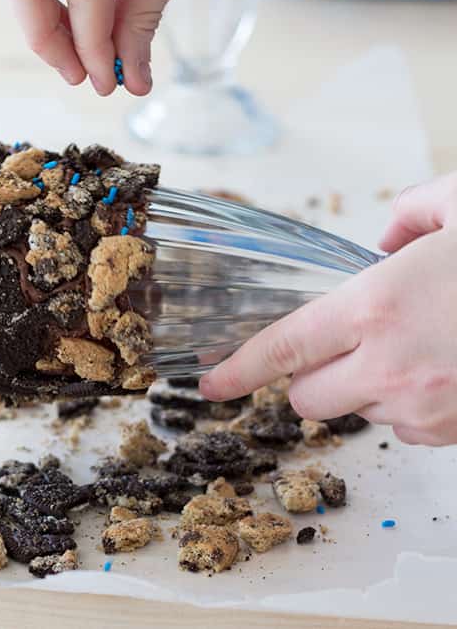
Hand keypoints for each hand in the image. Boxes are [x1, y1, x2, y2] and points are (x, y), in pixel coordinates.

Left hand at [200, 173, 456, 446]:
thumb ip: (407, 216)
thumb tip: (384, 242)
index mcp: (377, 306)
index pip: (283, 348)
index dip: (238, 370)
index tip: (210, 384)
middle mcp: (394, 367)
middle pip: (308, 398)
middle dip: (309, 377)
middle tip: (338, 344)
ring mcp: (430, 409)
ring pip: (362, 412)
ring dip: (368, 385)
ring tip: (417, 343)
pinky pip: (410, 426)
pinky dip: (412, 401)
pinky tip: (446, 364)